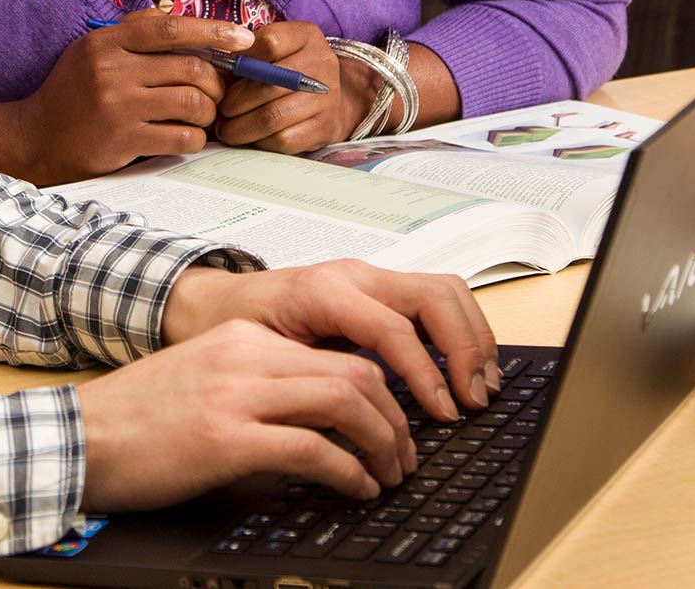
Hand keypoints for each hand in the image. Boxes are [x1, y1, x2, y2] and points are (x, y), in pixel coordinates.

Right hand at [9, 11, 250, 183]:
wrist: (35, 138)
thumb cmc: (71, 93)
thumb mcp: (91, 51)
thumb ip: (132, 32)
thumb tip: (179, 19)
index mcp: (106, 42)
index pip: (169, 28)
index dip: (213, 30)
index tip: (244, 38)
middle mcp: (111, 70)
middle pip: (191, 67)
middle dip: (216, 82)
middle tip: (215, 92)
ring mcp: (117, 107)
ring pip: (193, 102)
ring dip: (208, 112)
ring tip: (201, 116)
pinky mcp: (123, 141)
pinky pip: (182, 137)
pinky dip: (195, 138)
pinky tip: (188, 137)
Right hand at [78, 259, 499, 512]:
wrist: (79, 437)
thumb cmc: (136, 421)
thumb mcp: (205, 381)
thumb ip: (256, 386)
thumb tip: (316, 420)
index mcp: (243, 339)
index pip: (338, 352)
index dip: (381, 392)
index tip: (393, 425)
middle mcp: (246, 356)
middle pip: (356, 372)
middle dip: (395, 418)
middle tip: (404, 455)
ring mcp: (237, 396)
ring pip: (346, 402)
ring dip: (382, 443)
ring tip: (388, 474)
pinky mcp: (227, 439)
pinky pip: (313, 450)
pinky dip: (348, 472)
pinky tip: (356, 489)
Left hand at [161, 261, 498, 416]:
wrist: (213, 303)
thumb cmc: (234, 330)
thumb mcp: (261, 357)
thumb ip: (308, 380)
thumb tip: (355, 420)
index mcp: (324, 290)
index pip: (393, 328)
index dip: (425, 373)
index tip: (444, 413)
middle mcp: (355, 275)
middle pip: (435, 296)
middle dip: (465, 348)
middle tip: (475, 400)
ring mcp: (372, 278)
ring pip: (445, 291)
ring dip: (473, 338)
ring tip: (481, 387)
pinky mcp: (381, 290)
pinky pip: (436, 300)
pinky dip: (461, 332)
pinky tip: (465, 370)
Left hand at [213, 20, 355, 152]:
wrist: (331, 101)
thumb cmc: (288, 72)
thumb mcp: (275, 52)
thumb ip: (247, 56)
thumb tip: (210, 71)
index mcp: (306, 36)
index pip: (270, 41)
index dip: (240, 59)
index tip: (223, 72)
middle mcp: (321, 63)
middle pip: (267, 84)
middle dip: (234, 102)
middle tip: (218, 111)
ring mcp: (326, 98)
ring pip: (272, 117)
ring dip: (240, 127)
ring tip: (226, 129)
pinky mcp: (324, 128)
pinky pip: (283, 139)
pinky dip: (259, 142)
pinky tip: (249, 138)